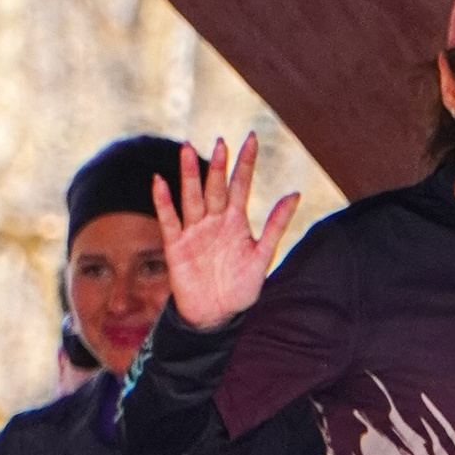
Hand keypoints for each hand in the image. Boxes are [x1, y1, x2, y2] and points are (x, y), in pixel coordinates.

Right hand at [150, 134, 299, 331]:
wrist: (216, 316)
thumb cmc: (241, 287)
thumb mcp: (262, 256)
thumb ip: (276, 225)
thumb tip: (295, 193)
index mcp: (236, 221)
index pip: (241, 185)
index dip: (246, 163)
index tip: (251, 138)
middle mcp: (214, 221)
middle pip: (215, 187)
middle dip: (218, 166)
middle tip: (221, 142)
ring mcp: (194, 231)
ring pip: (191, 197)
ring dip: (189, 175)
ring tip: (187, 149)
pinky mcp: (176, 246)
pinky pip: (169, 220)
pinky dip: (163, 202)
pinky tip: (159, 181)